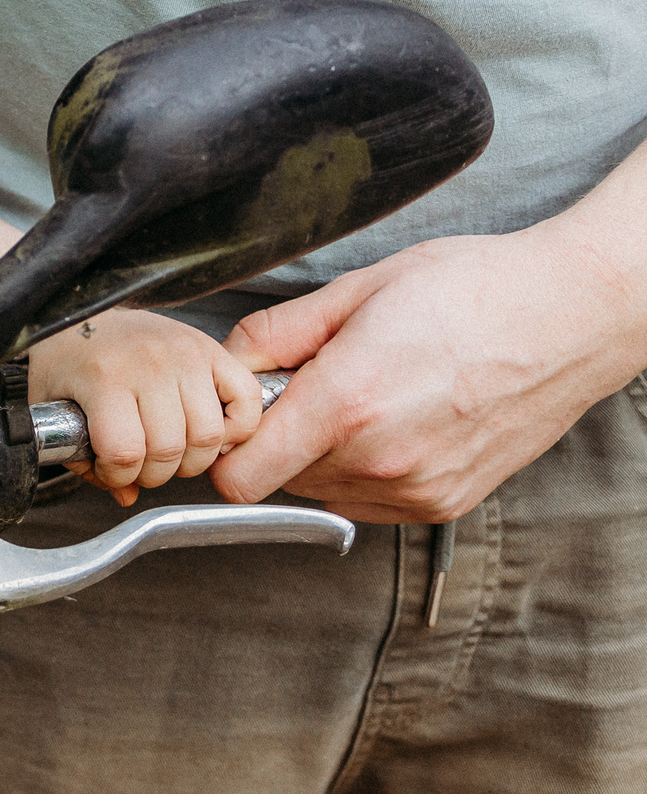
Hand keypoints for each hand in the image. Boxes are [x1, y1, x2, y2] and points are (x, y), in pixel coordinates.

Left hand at [28, 311, 264, 505]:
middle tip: (140, 464)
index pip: (124, 453)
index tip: (110, 470)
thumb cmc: (67, 356)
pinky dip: (238, 426)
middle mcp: (148, 364)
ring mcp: (184, 355)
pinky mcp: (210, 349)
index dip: (117, 476)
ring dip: (192, 459)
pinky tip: (211, 432)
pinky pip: (245, 399)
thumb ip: (78, 457)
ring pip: (209, 436)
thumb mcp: (52, 405)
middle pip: (169, 451)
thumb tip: (125, 495)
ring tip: (171, 450)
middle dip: (153, 474)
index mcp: (103, 378)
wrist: (82, 310)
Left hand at [209, 220, 646, 522]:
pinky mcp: (444, 503)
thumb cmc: (473, 291)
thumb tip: (228, 361)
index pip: (239, 478)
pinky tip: (394, 417)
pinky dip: (363, 468)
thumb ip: (276, 333)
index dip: (225, 447)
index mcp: (346, 405)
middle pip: (278, 480)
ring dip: (322, 454)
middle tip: (314, 382)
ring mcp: (417, 489)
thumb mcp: (357, 290)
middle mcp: (380, 460)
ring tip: (365, 393)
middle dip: (279, 436)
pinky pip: (368, 500)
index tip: (239, 414)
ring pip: (322, 491)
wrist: (569, 317)